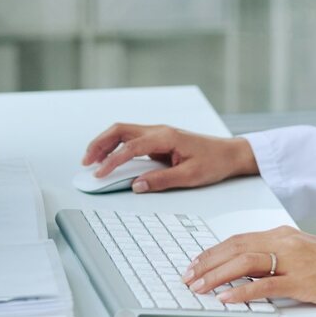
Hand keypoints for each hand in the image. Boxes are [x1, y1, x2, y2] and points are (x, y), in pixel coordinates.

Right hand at [81, 123, 257, 192]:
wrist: (230, 153)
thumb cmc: (214, 162)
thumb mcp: (190, 176)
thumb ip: (161, 180)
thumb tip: (136, 185)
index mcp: (165, 137)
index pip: (130, 147)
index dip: (112, 161)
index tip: (99, 174)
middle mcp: (159, 131)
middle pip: (120, 130)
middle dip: (99, 144)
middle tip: (85, 163)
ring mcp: (158, 134)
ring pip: (123, 132)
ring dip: (105, 144)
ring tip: (91, 160)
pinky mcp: (158, 140)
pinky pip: (131, 139)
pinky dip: (116, 146)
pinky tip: (109, 158)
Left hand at [182, 226, 315, 307]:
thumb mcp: (302, 252)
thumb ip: (275, 256)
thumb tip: (246, 267)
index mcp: (283, 234)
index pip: (238, 239)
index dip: (213, 252)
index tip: (195, 263)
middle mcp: (284, 241)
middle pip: (235, 248)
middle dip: (207, 262)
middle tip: (188, 276)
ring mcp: (293, 260)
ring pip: (245, 262)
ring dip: (217, 275)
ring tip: (199, 287)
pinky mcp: (302, 280)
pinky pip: (265, 285)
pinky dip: (242, 291)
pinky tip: (227, 298)